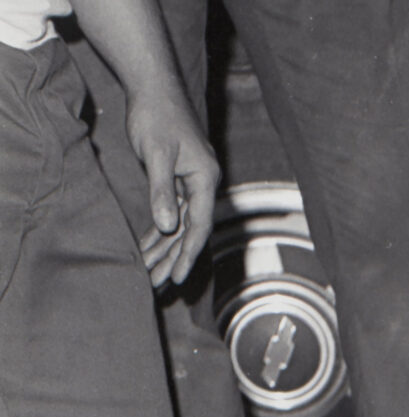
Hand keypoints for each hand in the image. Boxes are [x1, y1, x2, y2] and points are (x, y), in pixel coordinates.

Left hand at [124, 89, 217, 288]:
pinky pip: (172, 210)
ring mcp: (191, 182)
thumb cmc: (156, 116)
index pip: (199, 225)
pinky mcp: (177, 177)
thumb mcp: (157, 154)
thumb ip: (162, 190)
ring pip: (180, 223)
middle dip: (174, 258)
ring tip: (152, 272)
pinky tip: (151, 246)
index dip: (188, 253)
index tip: (179, 276)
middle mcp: (202, 184)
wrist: (154, 87)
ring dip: (166, 248)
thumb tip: (168, 225)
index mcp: (205, 180)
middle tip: (160, 283)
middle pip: (190, 230)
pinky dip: (161, 229)